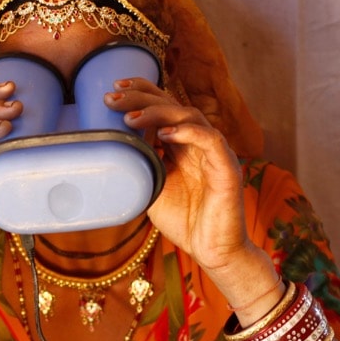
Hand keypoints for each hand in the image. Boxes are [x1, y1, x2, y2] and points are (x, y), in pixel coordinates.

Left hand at [105, 78, 252, 271]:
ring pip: (190, 116)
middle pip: (173, 105)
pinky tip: (164, 133)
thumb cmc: (185, 221)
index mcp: (183, 145)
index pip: (164, 107)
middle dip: (141, 97)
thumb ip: (140, 166)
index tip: (113, 90)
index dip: (141, 92)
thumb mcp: (152, 188)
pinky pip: (210, 139)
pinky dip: (187, 132)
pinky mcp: (227, 168)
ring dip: (158, 112)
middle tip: (112, 98)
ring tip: (130, 117)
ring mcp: (215, 153)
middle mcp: (199, 143)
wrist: (211, 250)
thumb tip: (112, 147)